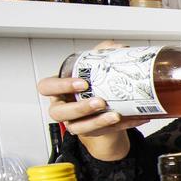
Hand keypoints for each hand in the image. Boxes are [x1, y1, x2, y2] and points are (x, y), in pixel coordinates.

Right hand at [35, 41, 136, 158]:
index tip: (82, 82)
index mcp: (58, 89)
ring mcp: (74, 122)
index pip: (46, 87)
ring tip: (115, 115)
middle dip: (80, 108)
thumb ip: (103, 53)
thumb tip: (118, 47)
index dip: (61, 86)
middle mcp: (62, 107)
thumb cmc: (91, 84)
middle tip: (100, 102)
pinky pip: (103, 132)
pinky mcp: (91, 132)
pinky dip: (120, 126)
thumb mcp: (94, 67)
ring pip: (79, 127)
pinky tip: (135, 118)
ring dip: (98, 122)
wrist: (103, 103)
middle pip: (59, 113)